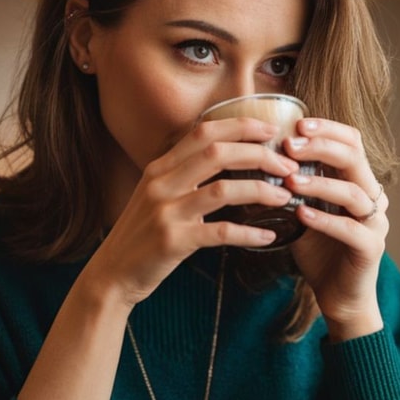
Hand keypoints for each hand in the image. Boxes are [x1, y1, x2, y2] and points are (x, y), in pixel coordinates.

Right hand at [83, 118, 300, 306]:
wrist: (112, 274)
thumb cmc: (141, 235)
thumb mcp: (156, 195)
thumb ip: (183, 175)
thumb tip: (225, 157)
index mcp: (159, 168)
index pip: (203, 132)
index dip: (240, 125)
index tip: (269, 129)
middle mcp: (161, 184)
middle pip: (217, 153)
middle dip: (259, 154)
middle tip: (287, 164)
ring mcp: (165, 212)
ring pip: (223, 189)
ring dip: (260, 190)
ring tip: (284, 195)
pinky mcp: (173, 241)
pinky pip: (220, 232)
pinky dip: (248, 233)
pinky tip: (268, 236)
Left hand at [283, 118, 387, 339]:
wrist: (338, 297)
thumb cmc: (319, 251)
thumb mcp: (300, 211)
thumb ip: (289, 186)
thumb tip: (253, 159)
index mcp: (357, 181)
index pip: (351, 141)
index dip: (326, 128)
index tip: (296, 124)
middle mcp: (372, 197)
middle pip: (355, 157)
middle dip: (322, 146)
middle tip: (290, 144)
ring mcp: (376, 223)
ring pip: (355, 193)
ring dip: (321, 183)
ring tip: (291, 180)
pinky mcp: (372, 249)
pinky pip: (352, 230)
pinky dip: (326, 220)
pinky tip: (302, 214)